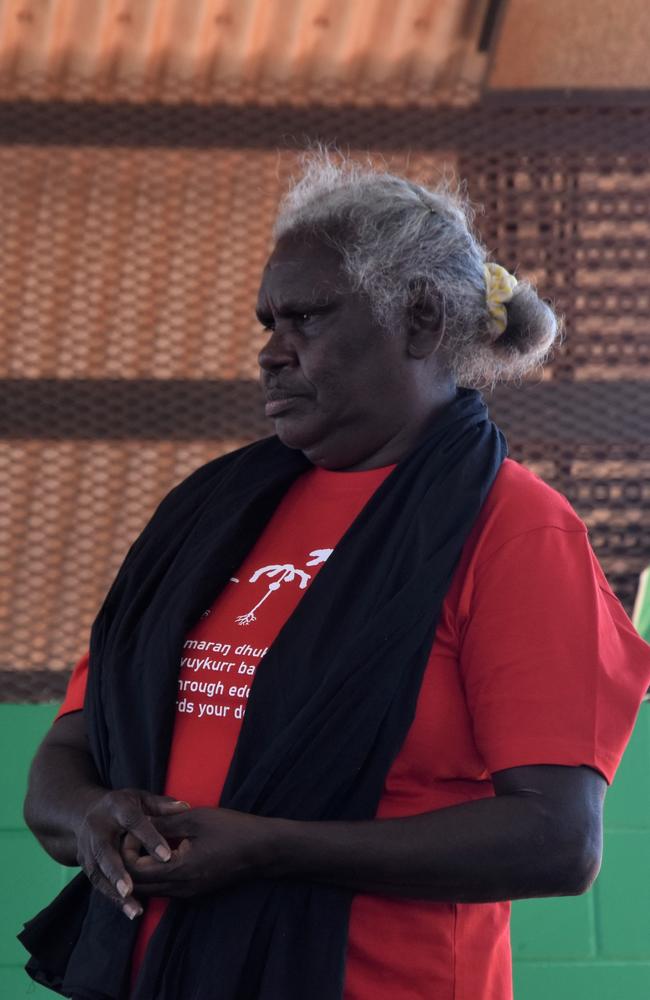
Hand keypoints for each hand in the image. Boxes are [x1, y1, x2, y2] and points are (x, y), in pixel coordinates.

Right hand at [75, 788, 189, 918]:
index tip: (167, 855)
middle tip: (130, 889)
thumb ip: (162, 806)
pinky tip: (130, 911)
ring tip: (134, 909)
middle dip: (116, 871)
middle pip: (105, 851)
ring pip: (99, 873)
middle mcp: (98, 828)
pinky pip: (98, 883)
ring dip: (115, 892)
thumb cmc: (123, 806)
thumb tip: (186, 807)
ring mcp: (88, 848)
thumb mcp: (141, 799)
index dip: (149, 838)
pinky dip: (113, 898)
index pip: (133, 821)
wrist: (85, 814)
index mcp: (116, 807)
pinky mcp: (85, 864)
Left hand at [123, 807, 273, 897]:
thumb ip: (164, 822)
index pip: (135, 871)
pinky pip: (164, 888)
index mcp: (179, 870)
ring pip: (151, 889)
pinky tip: (161, 853)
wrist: (263, 849)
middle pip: (139, 886)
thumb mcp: (195, 818)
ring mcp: (188, 893)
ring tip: (144, 844)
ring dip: (142, 870)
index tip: (133, 830)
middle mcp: (180, 889)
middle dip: (129, 863)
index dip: (127, 851)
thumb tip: (139, 821)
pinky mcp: (194, 891)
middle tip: (133, 838)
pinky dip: (155, 874)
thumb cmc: (231, 829)